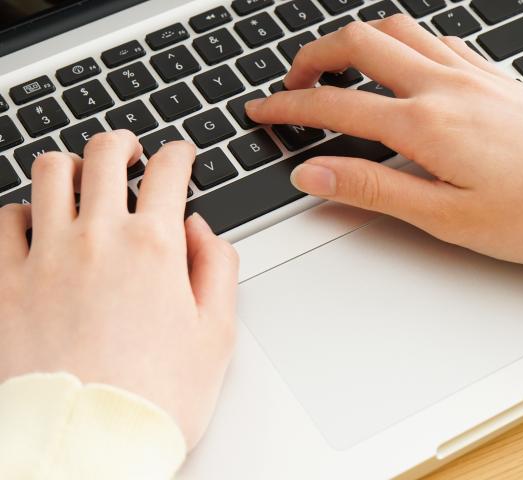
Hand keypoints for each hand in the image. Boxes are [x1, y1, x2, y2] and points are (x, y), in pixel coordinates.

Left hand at [0, 131, 237, 448]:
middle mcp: (98, 239)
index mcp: (154, 248)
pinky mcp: (4, 285)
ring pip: (48, 173)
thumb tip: (199, 228)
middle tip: (131, 152)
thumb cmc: (157, 395)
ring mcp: (45, 257)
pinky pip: (3, 222)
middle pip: (105, 155)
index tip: (181, 156)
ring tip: (80, 178)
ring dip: (70, 165)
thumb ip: (217, 265)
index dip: (181, 153)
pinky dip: (20, 213)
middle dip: (124, 142)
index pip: (170, 172)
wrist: (89, 445)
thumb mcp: (217, 332)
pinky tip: (35, 226)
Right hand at [246, 15, 522, 264]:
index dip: (289, 107)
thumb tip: (313, 174)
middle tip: (292, 82)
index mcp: (425, 124)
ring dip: (356, 40)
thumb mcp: (443, 216)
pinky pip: (437, 39)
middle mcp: (444, 87)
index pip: (335, 105)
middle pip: (360, 43)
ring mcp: (470, 74)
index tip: (263, 111)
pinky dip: (403, 41)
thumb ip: (372, 188)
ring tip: (336, 65)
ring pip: (397, 29)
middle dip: (313, 57)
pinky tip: (402, 63)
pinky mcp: (492, 76)